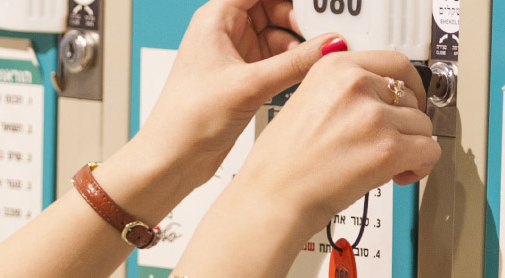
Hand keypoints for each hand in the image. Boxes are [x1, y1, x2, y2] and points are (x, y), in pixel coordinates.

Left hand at [135, 0, 332, 188]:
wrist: (174, 157)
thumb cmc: (187, 118)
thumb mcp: (250, 84)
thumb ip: (295, 62)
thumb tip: (330, 44)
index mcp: (214, 18)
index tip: (318, 7)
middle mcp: (224, 32)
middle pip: (274, 8)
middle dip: (300, 21)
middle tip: (325, 35)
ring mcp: (235, 55)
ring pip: (279, 36)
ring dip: (299, 46)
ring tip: (317, 59)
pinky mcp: (244, 77)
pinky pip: (277, 59)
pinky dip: (293, 64)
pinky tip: (306, 74)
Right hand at [232, 50, 437, 216]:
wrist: (273, 196)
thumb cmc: (280, 161)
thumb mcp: (303, 102)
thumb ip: (342, 92)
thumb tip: (379, 99)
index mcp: (333, 68)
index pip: (394, 62)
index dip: (407, 85)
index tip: (408, 97)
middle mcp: (355, 85)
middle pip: (410, 96)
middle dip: (405, 121)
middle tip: (390, 139)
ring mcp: (374, 116)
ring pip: (422, 125)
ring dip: (412, 145)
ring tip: (389, 161)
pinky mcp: (389, 148)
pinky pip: (429, 151)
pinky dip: (420, 166)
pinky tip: (399, 173)